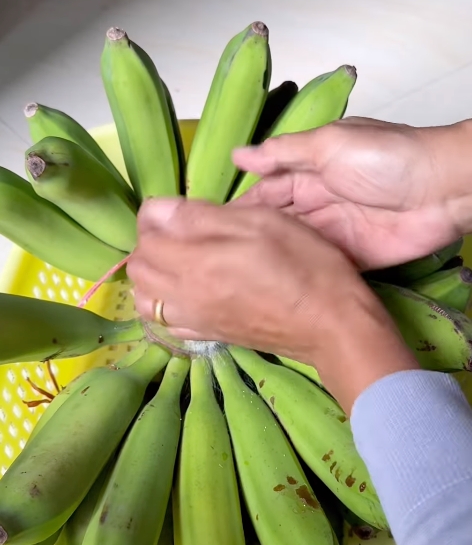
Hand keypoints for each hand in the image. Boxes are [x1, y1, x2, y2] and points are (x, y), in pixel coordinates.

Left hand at [127, 197, 417, 411]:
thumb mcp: (260, 221)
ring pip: (145, 299)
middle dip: (150, 243)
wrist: (330, 325)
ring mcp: (194, 320)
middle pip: (138, 266)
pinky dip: (165, 305)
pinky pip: (166, 323)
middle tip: (182, 231)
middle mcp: (183, 295)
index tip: (183, 208)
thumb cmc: (303, 264)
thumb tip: (160, 210)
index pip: (147, 230)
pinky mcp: (208, 336)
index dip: (158, 212)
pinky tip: (187, 292)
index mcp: (193, 262)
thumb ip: (203, 216)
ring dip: (152, 276)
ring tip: (180, 261)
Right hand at [234, 117, 471, 269]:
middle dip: (250, 238)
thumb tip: (239, 155)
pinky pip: (318, 268)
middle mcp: (318, 204)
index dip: (242, 209)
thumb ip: (283, 153)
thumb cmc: (387, 157)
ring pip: (292, 248)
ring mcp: (334, 234)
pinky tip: (269, 287)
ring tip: (231, 275)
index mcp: (311, 172)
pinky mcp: (350, 260)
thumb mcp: (328, 144)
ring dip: (269, 259)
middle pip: (276, 224)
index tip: (209, 227)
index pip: (267, 192)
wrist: (441, 189)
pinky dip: (298, 275)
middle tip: (214, 258)